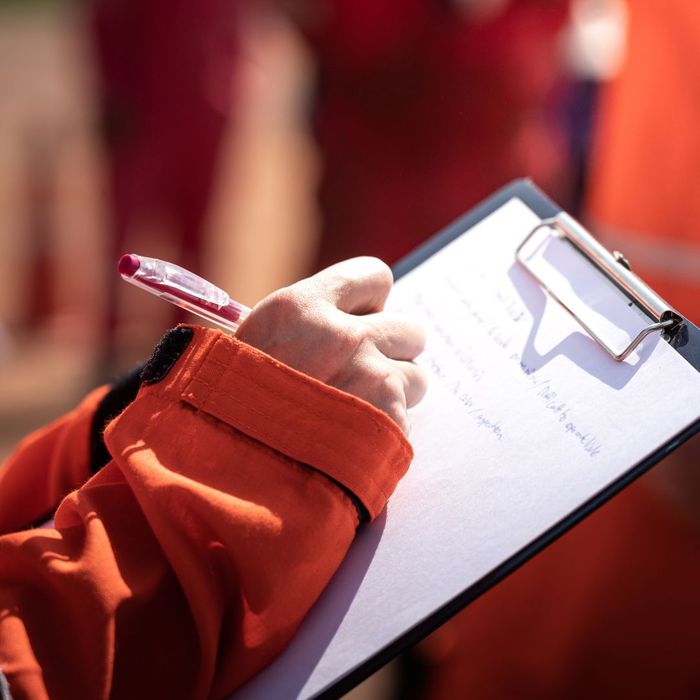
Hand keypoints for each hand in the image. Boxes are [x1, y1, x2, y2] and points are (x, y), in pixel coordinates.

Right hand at [236, 257, 427, 433]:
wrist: (228, 475)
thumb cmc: (225, 412)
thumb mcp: (247, 349)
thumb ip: (299, 329)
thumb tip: (336, 325)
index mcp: (302, 308)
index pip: (375, 276)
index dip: (371, 302)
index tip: (359, 322)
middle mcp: (344, 336)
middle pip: (409, 329)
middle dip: (391, 352)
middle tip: (360, 377)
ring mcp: (371, 379)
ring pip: (415, 377)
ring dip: (393, 395)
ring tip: (355, 416)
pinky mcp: (389, 422)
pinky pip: (406, 421)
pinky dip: (385, 434)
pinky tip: (352, 447)